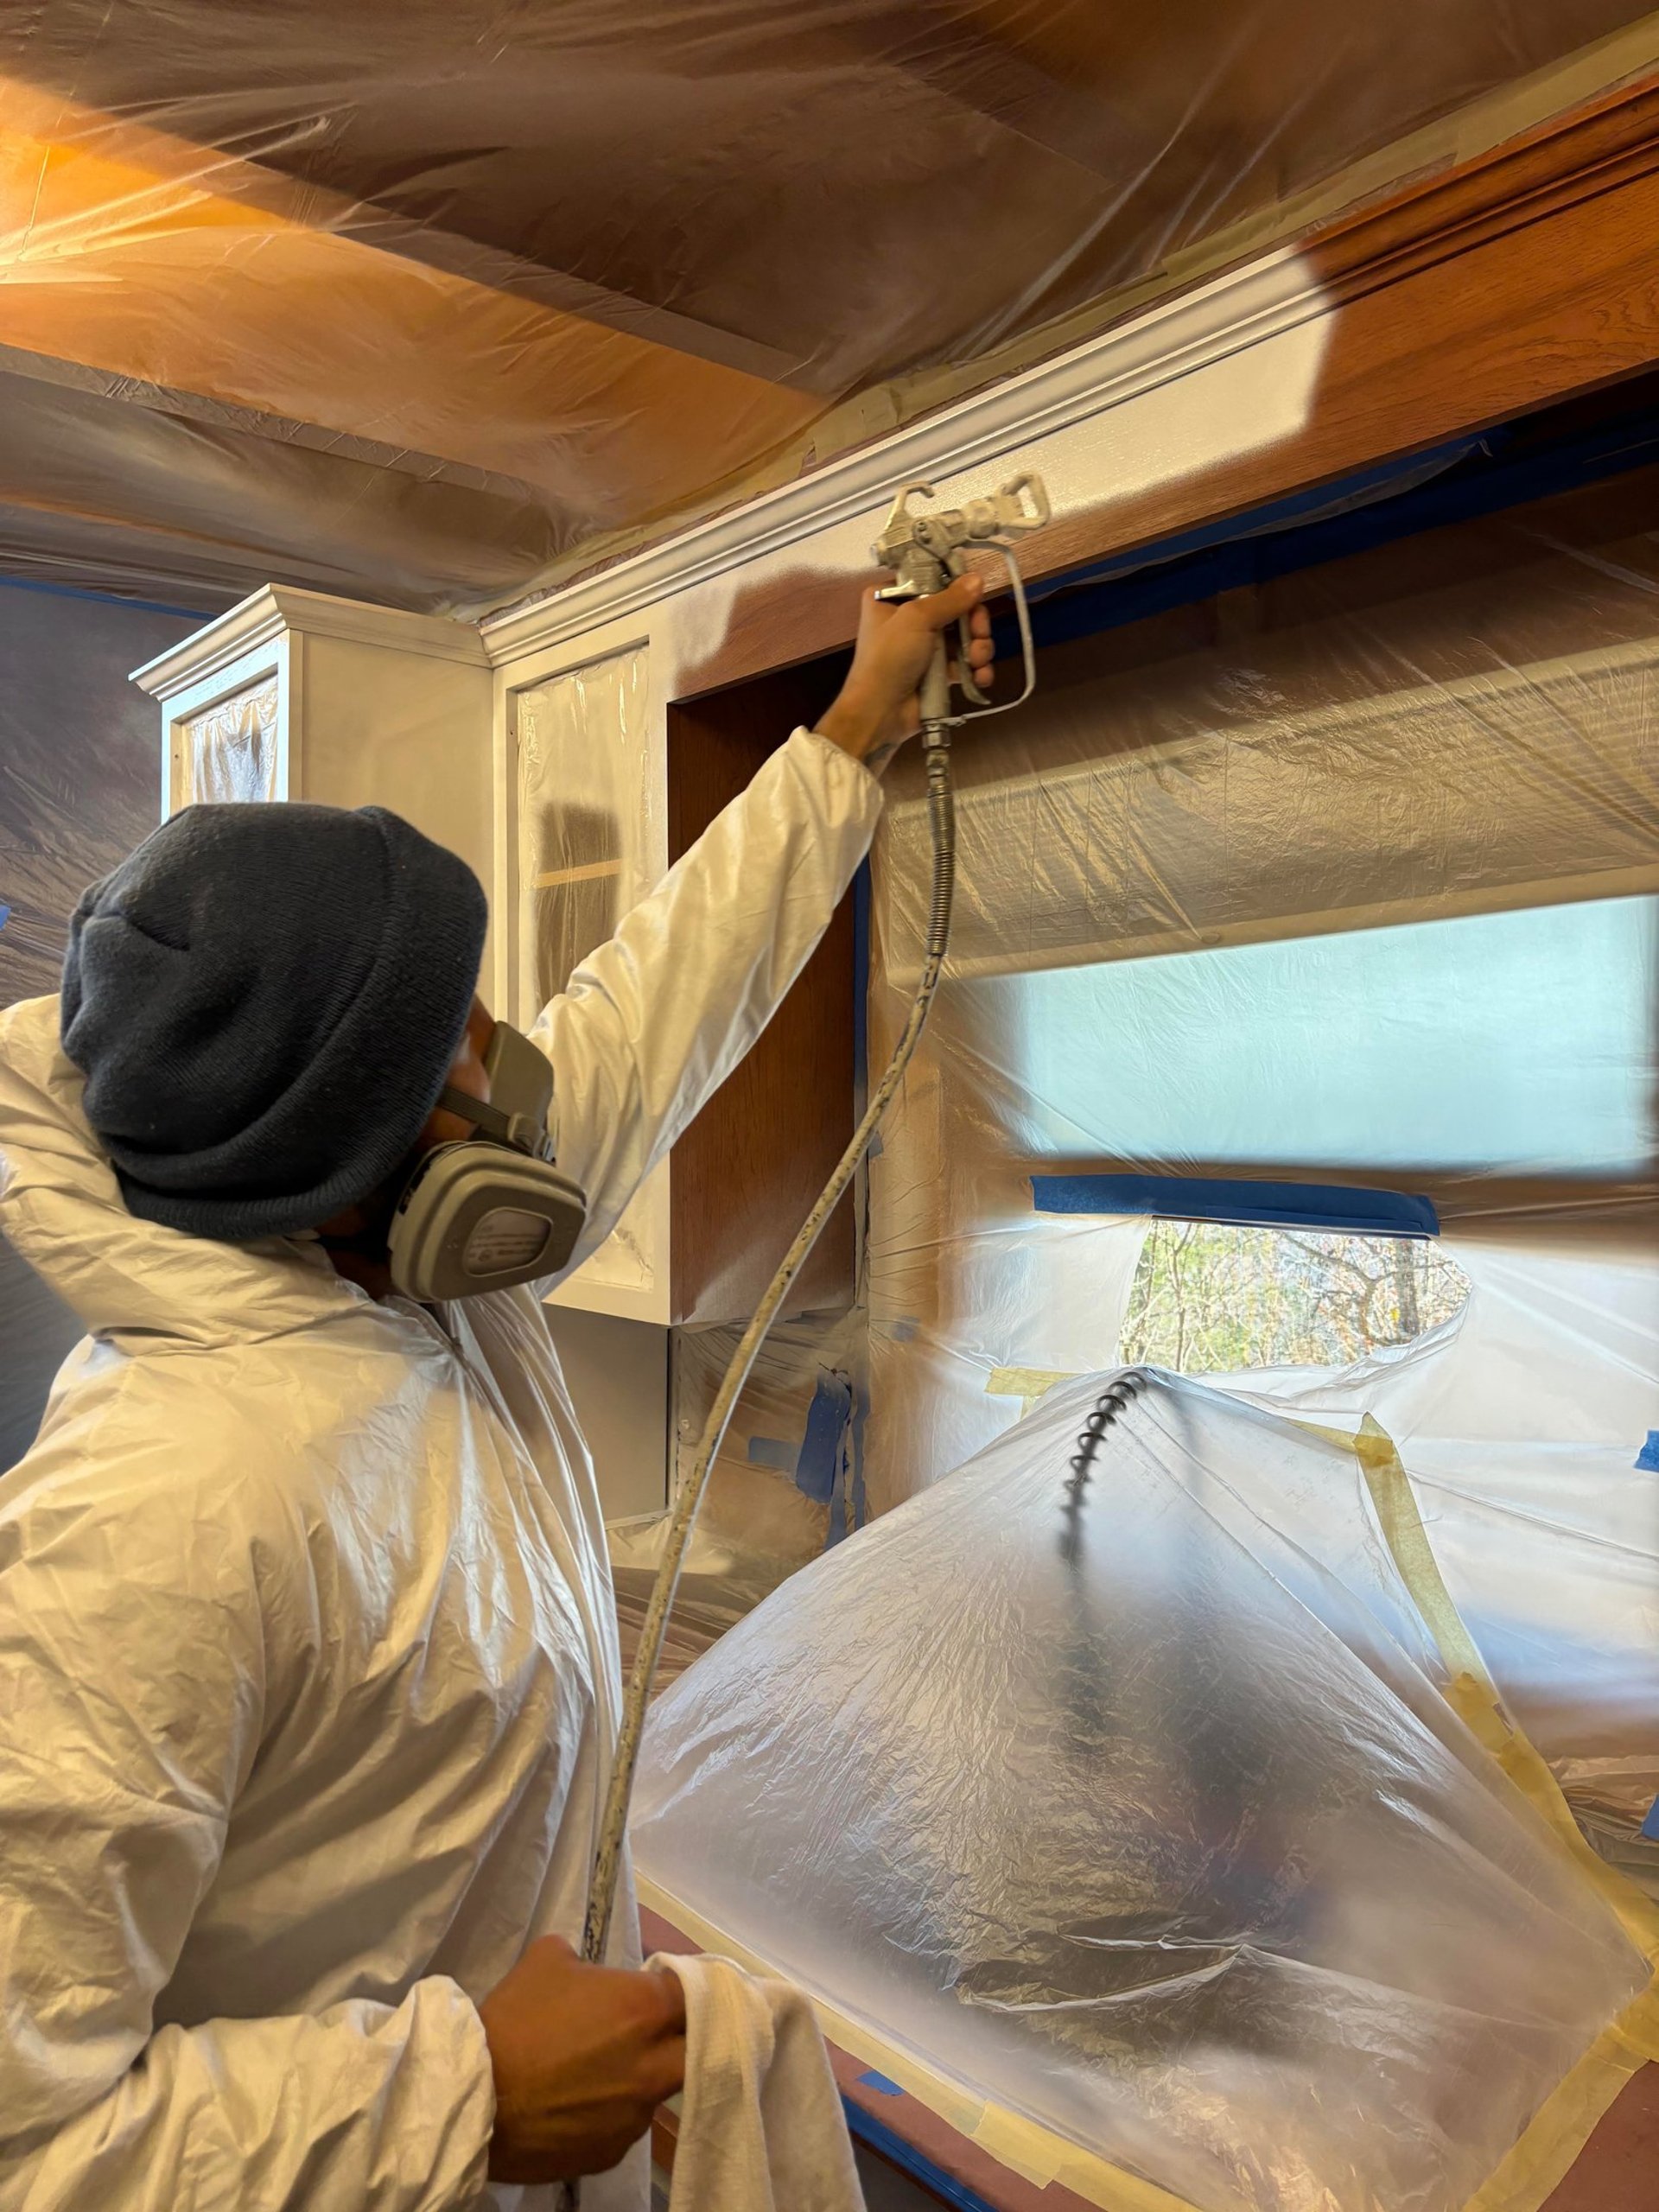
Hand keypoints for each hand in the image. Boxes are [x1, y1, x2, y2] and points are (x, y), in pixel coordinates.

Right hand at [478, 1936, 686, 2182]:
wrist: (476, 2099)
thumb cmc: (515, 2020)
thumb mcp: (547, 1960)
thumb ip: (584, 1962)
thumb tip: (589, 1975)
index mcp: (644, 2009)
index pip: (694, 1993)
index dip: (680, 1990)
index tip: (664, 1991)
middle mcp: (653, 2065)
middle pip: (695, 2050)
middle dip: (680, 2040)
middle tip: (648, 2034)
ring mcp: (635, 2115)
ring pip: (656, 2093)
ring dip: (640, 2080)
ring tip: (597, 2074)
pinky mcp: (612, 2152)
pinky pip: (623, 2127)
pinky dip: (609, 2114)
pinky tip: (576, 2105)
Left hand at [814, 572, 992, 771]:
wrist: (879, 712)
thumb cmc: (890, 657)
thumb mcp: (916, 618)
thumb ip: (950, 598)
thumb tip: (977, 577)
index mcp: (892, 597)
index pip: (933, 582)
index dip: (957, 590)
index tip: (974, 598)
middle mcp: (908, 619)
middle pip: (956, 609)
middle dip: (974, 623)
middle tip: (980, 634)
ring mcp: (924, 647)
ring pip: (965, 637)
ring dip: (979, 648)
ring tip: (979, 661)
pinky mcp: (937, 673)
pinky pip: (964, 664)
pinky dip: (976, 669)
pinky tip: (981, 677)